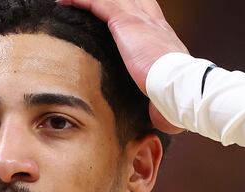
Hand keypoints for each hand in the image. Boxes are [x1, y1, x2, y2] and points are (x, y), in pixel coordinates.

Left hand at [56, 0, 186, 133]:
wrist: (179, 90)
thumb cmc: (176, 100)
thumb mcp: (163, 100)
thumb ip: (156, 105)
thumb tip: (155, 126)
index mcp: (163, 40)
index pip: (147, 19)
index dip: (132, 13)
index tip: (115, 18)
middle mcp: (153, 24)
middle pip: (130, 2)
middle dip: (112, 2)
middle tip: (91, 6)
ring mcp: (140, 21)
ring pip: (111, 0)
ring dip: (89, 1)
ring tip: (69, 0)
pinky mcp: (126, 22)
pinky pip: (98, 3)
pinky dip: (81, 0)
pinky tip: (64, 0)